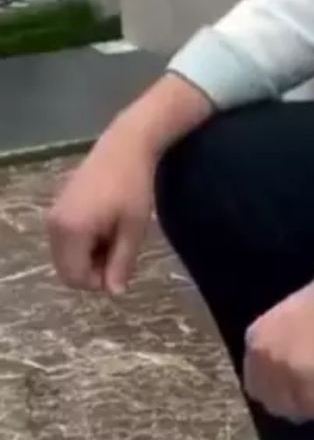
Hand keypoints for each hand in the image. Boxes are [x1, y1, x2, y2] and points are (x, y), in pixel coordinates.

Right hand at [46, 132, 156, 293]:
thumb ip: (122, 262)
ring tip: (117, 236)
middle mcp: (53, 225)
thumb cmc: (134, 188)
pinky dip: (86, 242)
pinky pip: (67, 240)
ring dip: (91, 256)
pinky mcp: (58, 208)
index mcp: (70, 231)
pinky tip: (107, 227)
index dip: (99, 281)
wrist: (124, 147)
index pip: (74, 277)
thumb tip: (114, 292)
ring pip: (67, 255)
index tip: (123, 266)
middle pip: (67, 268)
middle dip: (94, 269)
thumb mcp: (133, 229)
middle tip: (122, 251)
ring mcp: (53, 215)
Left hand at [244, 281, 313, 421]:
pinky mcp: (306, 379)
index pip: (258, 386)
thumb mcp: (292, 325)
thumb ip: (284, 350)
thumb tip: (296, 379)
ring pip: (295, 409)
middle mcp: (261, 356)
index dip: (284, 391)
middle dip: (299, 402)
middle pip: (273, 403)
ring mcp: (281, 369)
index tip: (308, 384)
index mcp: (255, 340)